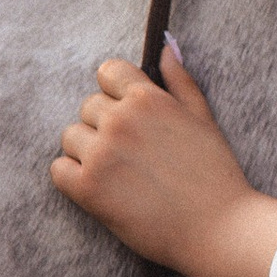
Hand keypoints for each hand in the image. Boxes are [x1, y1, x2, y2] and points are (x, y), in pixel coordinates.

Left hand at [49, 43, 276, 276]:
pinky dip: (73, 178)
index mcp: (148, 98)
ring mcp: (101, 154)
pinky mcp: (88, 188)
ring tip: (119, 174)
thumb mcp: (204, 118)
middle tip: (133, 155)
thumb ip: (180, 81)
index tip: (130, 116)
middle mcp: (120, 120)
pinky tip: (101, 189)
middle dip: (105, 126)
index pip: (107, 72)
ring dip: (88, 152)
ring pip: (70, 137)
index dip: (116, 93)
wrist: (218, 228)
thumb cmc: (215, 174)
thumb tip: (166, 48)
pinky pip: (58, 170)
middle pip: (88, 107)